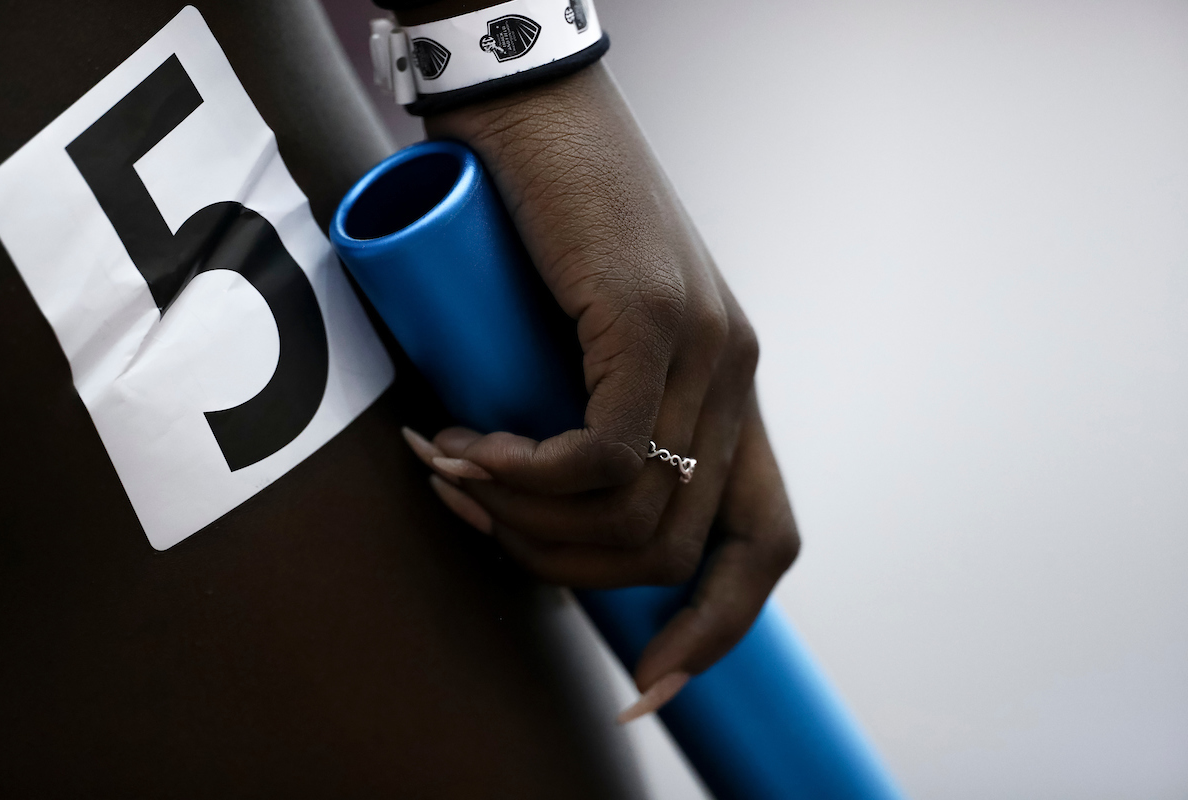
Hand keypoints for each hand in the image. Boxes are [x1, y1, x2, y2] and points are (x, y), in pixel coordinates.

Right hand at [407, 63, 800, 718]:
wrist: (530, 104)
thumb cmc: (538, 222)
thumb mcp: (574, 344)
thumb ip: (587, 415)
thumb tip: (541, 507)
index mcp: (727, 392)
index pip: (762, 542)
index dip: (715, 629)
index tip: (646, 682)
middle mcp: (731, 376)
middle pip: (673, 550)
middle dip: (562, 569)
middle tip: (475, 514)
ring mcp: (700, 345)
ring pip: (634, 514)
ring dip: (526, 521)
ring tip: (456, 467)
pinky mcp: (646, 317)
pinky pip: (601, 455)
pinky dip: (526, 477)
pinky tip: (469, 446)